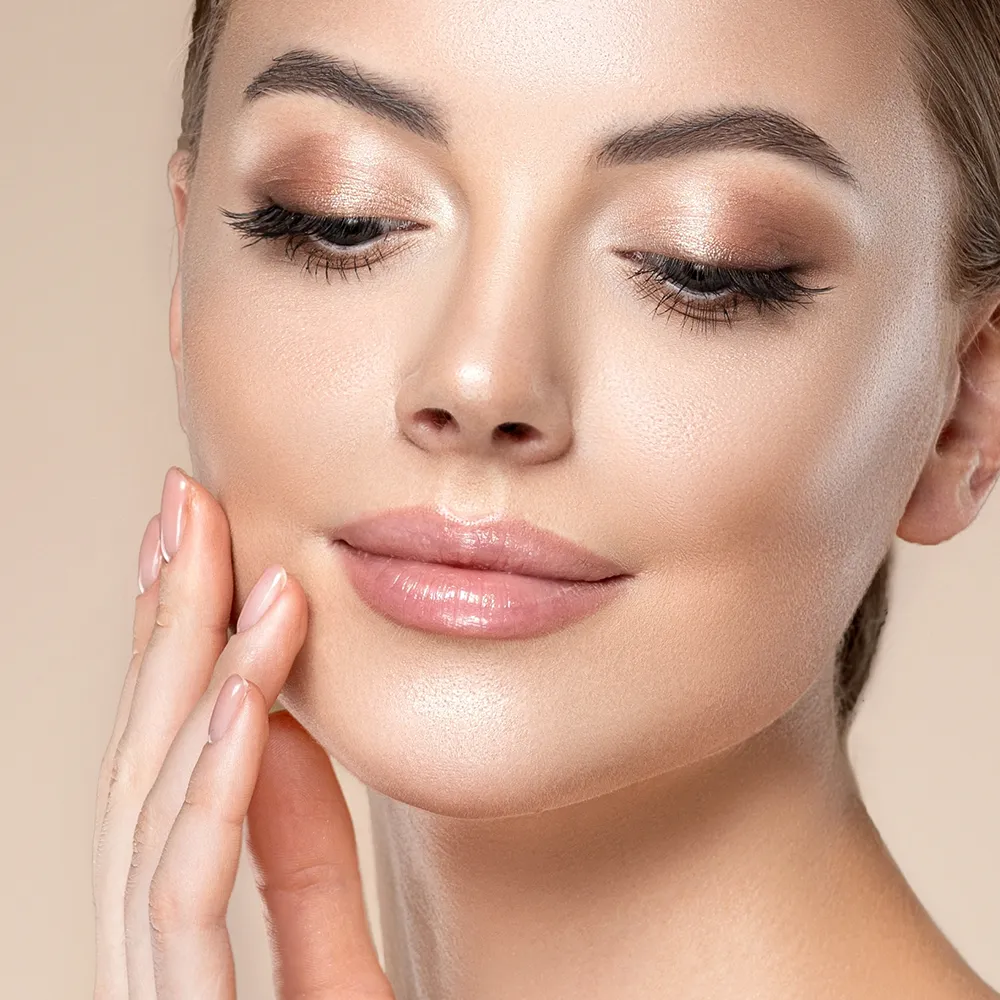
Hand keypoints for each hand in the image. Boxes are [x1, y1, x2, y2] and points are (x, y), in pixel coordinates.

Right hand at [92, 467, 393, 998]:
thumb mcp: (332, 965)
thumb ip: (302, 862)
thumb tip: (282, 725)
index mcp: (176, 933)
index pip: (167, 767)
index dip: (176, 649)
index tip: (198, 549)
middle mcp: (146, 951)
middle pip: (145, 759)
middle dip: (165, 622)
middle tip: (186, 505)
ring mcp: (150, 988)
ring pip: (153, 802)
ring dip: (193, 668)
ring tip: (223, 556)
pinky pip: (184, 887)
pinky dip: (213, 779)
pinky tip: (243, 690)